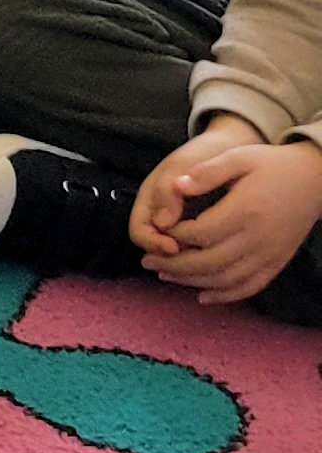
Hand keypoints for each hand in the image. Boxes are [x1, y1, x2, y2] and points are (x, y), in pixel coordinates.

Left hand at [130, 128, 321, 305]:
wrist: (314, 179)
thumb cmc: (272, 165)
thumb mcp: (239, 157)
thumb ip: (207, 172)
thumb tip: (176, 186)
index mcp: (245, 210)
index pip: (200, 234)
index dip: (174, 236)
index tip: (159, 231)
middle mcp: (258, 238)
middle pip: (208, 263)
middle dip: (173, 265)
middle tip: (148, 262)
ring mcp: (269, 254)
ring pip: (225, 279)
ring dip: (191, 282)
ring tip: (165, 276)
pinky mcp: (277, 262)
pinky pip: (249, 286)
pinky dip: (225, 295)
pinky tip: (202, 295)